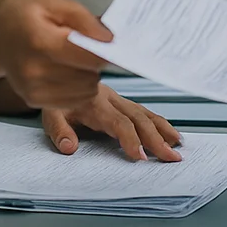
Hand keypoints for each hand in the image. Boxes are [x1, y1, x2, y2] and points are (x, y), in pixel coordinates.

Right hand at [0, 0, 109, 109]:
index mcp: (40, 41)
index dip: (104, 50)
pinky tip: (66, 72)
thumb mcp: (55, 4)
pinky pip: (74, 101)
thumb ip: (86, 21)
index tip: (104, 40)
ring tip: (73, 59)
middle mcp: (33, 71)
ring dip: (88, 77)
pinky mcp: (33, 101)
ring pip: (86, 92)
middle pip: (89, 77)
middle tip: (83, 48)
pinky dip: (78, 88)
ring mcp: (32, 90)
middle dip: (95, 63)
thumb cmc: (26, 16)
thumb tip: (110, 40)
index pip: (88, 57)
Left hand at [43, 83, 183, 162]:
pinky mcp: (121, 101)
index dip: (131, 139)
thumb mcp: (48, 113)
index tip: (142, 156)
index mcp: (95, 103)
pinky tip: (169, 132)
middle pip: (139, 119)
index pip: (119, 122)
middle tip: (171, 156)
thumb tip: (69, 147)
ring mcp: (118, 99)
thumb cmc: (55, 95)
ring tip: (177, 144)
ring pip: (145, 113)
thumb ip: (58, 130)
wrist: (55, 70)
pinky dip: (159, 122)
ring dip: (163, 130)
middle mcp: (111, 99)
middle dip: (157, 139)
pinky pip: (144, 110)